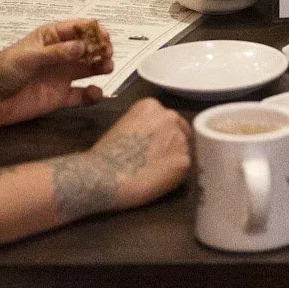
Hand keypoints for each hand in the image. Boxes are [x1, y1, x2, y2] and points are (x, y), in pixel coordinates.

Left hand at [0, 20, 112, 128]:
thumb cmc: (2, 70)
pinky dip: (92, 94)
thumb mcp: (28, 57)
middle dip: (101, 48)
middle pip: (88, 47)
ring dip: (101, 66)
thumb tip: (84, 46)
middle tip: (108, 54)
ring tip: (107, 68)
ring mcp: (61, 76)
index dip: (93, 31)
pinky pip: (82, 95)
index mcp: (50, 37)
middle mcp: (60, 54)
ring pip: (88, 68)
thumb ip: (56, 53)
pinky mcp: (60, 97)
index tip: (104, 37)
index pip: (77, 28)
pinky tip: (95, 93)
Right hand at [57, 98, 192, 218]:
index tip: (155, 145)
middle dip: (172, 144)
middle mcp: (170, 117)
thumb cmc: (105, 155)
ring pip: (185, 150)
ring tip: (155, 173)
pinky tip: (159, 181)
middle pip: (180, 131)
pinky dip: (176, 176)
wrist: (103, 176)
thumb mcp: (123, 126)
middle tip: (158, 160)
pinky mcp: (185, 161)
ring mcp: (180, 139)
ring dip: (174, 160)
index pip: (167, 118)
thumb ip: (143, 126)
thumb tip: (153, 138)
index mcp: (151, 106)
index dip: (163, 134)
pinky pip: (185, 169)